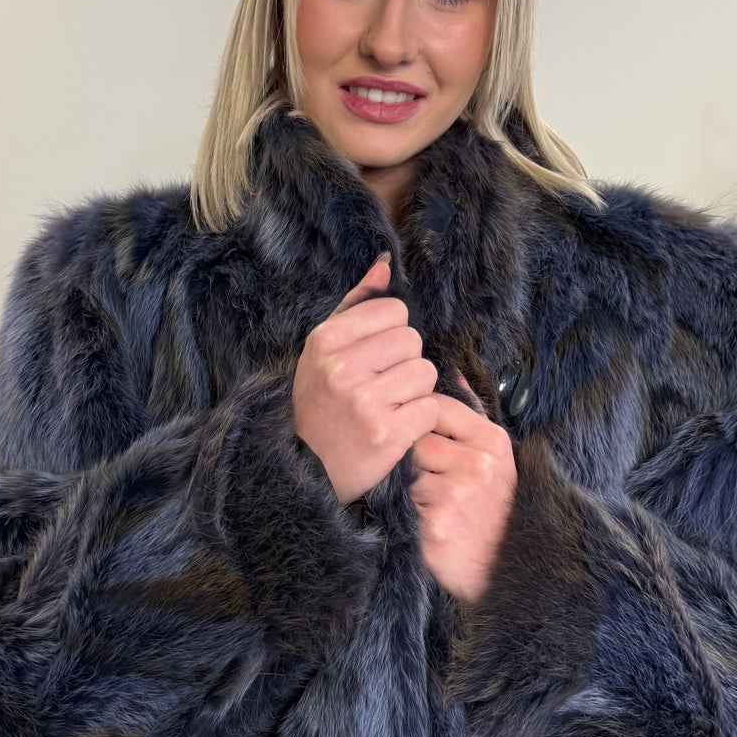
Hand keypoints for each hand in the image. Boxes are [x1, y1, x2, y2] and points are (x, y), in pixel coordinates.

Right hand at [291, 254, 438, 506]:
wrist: (306, 471)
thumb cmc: (319, 405)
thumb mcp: (323, 351)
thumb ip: (354, 305)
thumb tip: (385, 265)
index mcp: (325, 340)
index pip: (395, 312)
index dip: (391, 336)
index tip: (373, 359)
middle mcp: (342, 366)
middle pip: (413, 341)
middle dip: (405, 363)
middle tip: (381, 387)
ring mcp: (364, 400)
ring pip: (426, 373)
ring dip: (415, 392)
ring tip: (389, 407)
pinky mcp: (386, 433)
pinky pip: (430, 408)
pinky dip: (420, 420)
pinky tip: (396, 428)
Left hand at [409, 371, 516, 604]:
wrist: (500, 568)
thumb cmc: (492, 506)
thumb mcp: (494, 457)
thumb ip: (469, 413)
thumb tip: (451, 367)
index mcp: (493, 442)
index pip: (435, 407)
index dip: (420, 420)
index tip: (423, 438)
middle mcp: (478, 466)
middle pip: (415, 438)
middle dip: (412, 456)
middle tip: (426, 478)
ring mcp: (455, 496)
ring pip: (402, 470)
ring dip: (404, 485)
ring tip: (425, 501)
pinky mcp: (433, 526)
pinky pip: (397, 502)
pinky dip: (401, 510)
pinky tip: (419, 519)